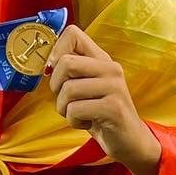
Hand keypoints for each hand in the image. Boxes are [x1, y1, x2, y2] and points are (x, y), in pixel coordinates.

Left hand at [45, 24, 159, 174]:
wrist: (128, 141)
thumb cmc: (99, 114)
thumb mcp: (85, 87)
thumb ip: (71, 71)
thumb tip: (46, 62)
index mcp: (101, 59)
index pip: (73, 33)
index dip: (55, 51)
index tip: (54, 71)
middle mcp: (110, 68)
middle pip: (65, 62)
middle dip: (56, 86)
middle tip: (67, 100)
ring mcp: (114, 87)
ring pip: (68, 89)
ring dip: (64, 108)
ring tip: (79, 114)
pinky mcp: (113, 108)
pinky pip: (75, 110)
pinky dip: (73, 121)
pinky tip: (87, 123)